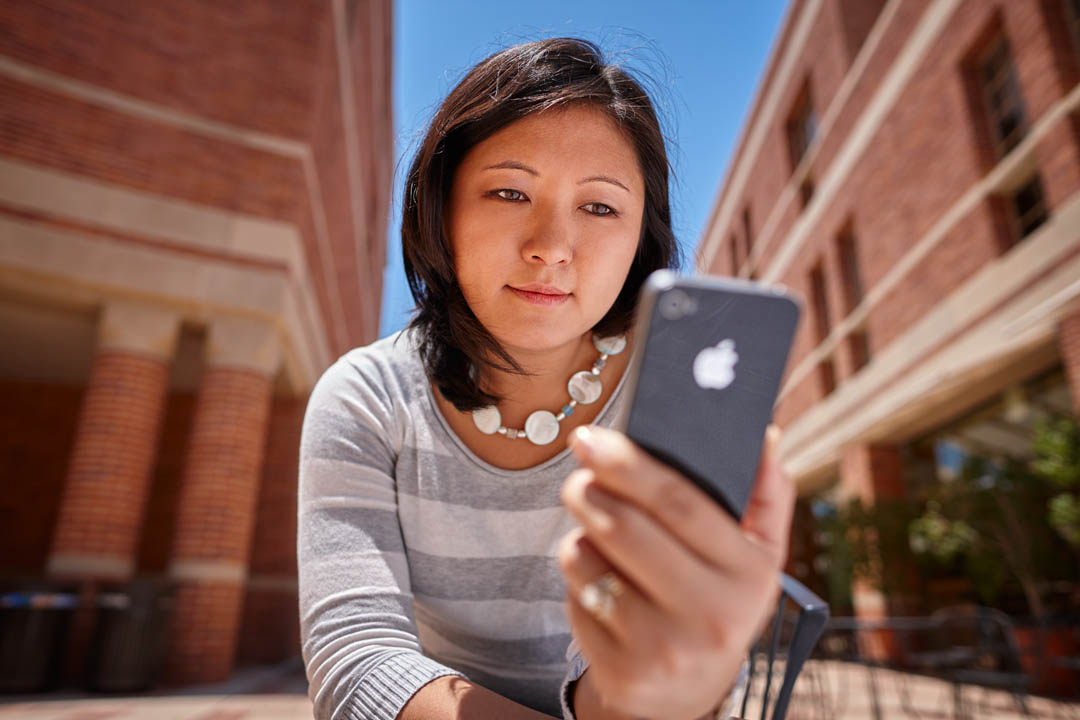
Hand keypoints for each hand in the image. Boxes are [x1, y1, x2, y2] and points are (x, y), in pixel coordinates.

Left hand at [558, 424, 793, 719]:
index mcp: (750, 575)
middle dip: (589, 490)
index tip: (590, 437)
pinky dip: (577, 579)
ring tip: (597, 534)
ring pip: (588, 560)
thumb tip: (765, 434)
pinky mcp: (621, 671)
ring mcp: (663, 649)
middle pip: (625, 529)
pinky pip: (574, 598)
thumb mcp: (757, 556)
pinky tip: (600, 583)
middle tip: (578, 474)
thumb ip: (766, 494)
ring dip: (580, 534)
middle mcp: (710, 616)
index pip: (680, 504)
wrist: (687, 694)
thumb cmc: (718, 599)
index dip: (629, 464)